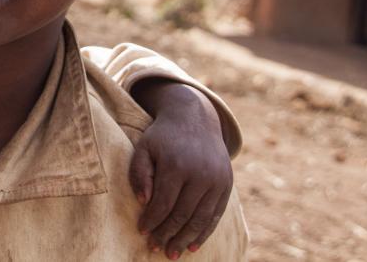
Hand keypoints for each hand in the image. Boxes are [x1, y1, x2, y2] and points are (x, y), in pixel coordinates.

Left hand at [129, 80, 232, 257]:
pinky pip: (215, 214)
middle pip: (182, 214)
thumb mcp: (144, 148)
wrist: (195, 118)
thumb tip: (143, 202)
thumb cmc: (163, 136)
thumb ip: (140, 174)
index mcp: (176, 164)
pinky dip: (204, 232)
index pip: (163, 203)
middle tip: (155, 249)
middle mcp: (200, 173)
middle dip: (167, 235)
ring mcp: (216, 180)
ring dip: (185, 239)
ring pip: (200, 218)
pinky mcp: (226, 184)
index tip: (142, 232)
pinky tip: (193, 245)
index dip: (152, 221)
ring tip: (172, 253)